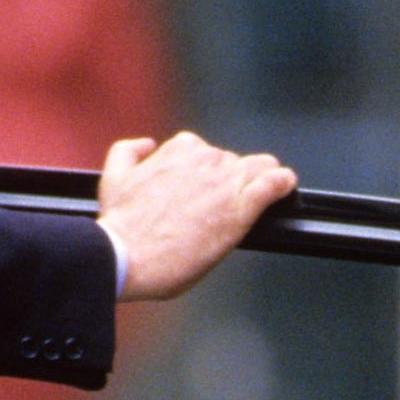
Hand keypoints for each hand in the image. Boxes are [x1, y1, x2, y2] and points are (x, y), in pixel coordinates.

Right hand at [97, 131, 296, 299]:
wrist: (127, 255)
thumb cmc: (121, 224)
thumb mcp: (113, 177)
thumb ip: (129, 152)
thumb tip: (148, 143)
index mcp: (180, 150)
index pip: (206, 153)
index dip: (207, 174)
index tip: (202, 192)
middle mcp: (206, 160)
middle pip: (233, 164)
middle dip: (230, 182)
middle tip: (220, 209)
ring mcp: (227, 183)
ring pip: (260, 168)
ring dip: (262, 179)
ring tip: (262, 194)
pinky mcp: (242, 208)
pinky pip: (275, 184)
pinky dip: (284, 184)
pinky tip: (286, 188)